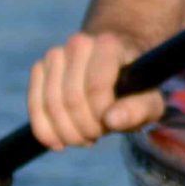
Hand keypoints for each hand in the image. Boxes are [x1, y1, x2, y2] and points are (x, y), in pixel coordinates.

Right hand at [28, 31, 163, 149]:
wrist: (117, 67)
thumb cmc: (136, 87)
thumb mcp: (150, 100)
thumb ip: (139, 109)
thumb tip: (112, 120)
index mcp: (109, 44)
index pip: (95, 87)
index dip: (100, 116)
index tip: (110, 127)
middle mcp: (80, 43)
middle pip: (71, 99)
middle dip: (84, 128)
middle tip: (98, 135)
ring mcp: (56, 54)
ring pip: (50, 105)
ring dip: (66, 133)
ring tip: (85, 137)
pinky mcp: (40, 68)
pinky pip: (34, 106)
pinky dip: (45, 131)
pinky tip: (59, 142)